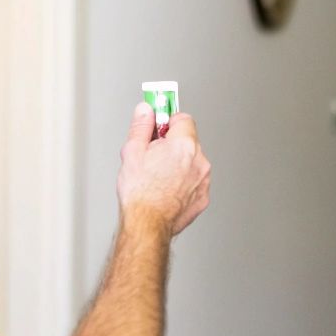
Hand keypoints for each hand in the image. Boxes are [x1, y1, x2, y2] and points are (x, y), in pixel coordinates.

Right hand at [117, 103, 211, 235]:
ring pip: (192, 161)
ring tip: (158, 176)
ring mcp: (203, 180)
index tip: (159, 124)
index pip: (183, 118)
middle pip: (188, 140)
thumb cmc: (139, 193)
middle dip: (172, 144)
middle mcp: (199, 161)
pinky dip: (184, 182)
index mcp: (183, 145)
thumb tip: (146, 110)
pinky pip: (195, 181)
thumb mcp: (132, 152)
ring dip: (179, 164)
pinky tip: (167, 189)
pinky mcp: (203, 197)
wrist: (147, 224)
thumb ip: (142, 126)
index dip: (167, 122)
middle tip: (153, 155)